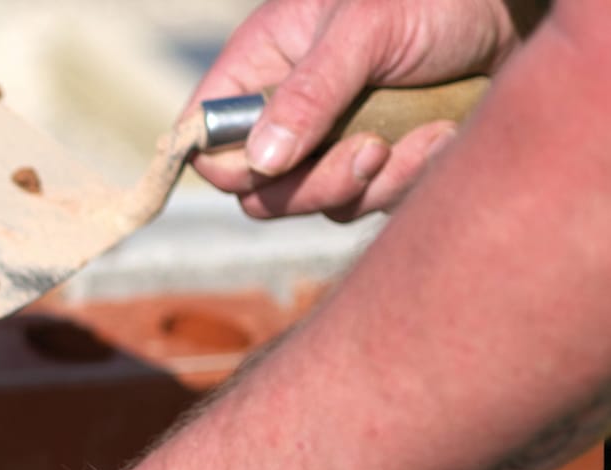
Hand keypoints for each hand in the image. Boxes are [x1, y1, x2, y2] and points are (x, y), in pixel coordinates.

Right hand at [188, 0, 538, 220]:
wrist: (511, 8)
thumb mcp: (366, 31)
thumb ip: (311, 92)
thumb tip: (262, 161)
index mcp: (261, 63)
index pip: (206, 137)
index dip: (229, 163)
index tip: (277, 164)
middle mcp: (285, 107)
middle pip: (260, 188)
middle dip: (316, 183)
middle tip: (371, 154)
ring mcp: (329, 138)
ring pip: (319, 202)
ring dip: (375, 182)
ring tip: (424, 135)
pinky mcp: (377, 160)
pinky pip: (370, 201)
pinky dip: (408, 180)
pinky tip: (441, 137)